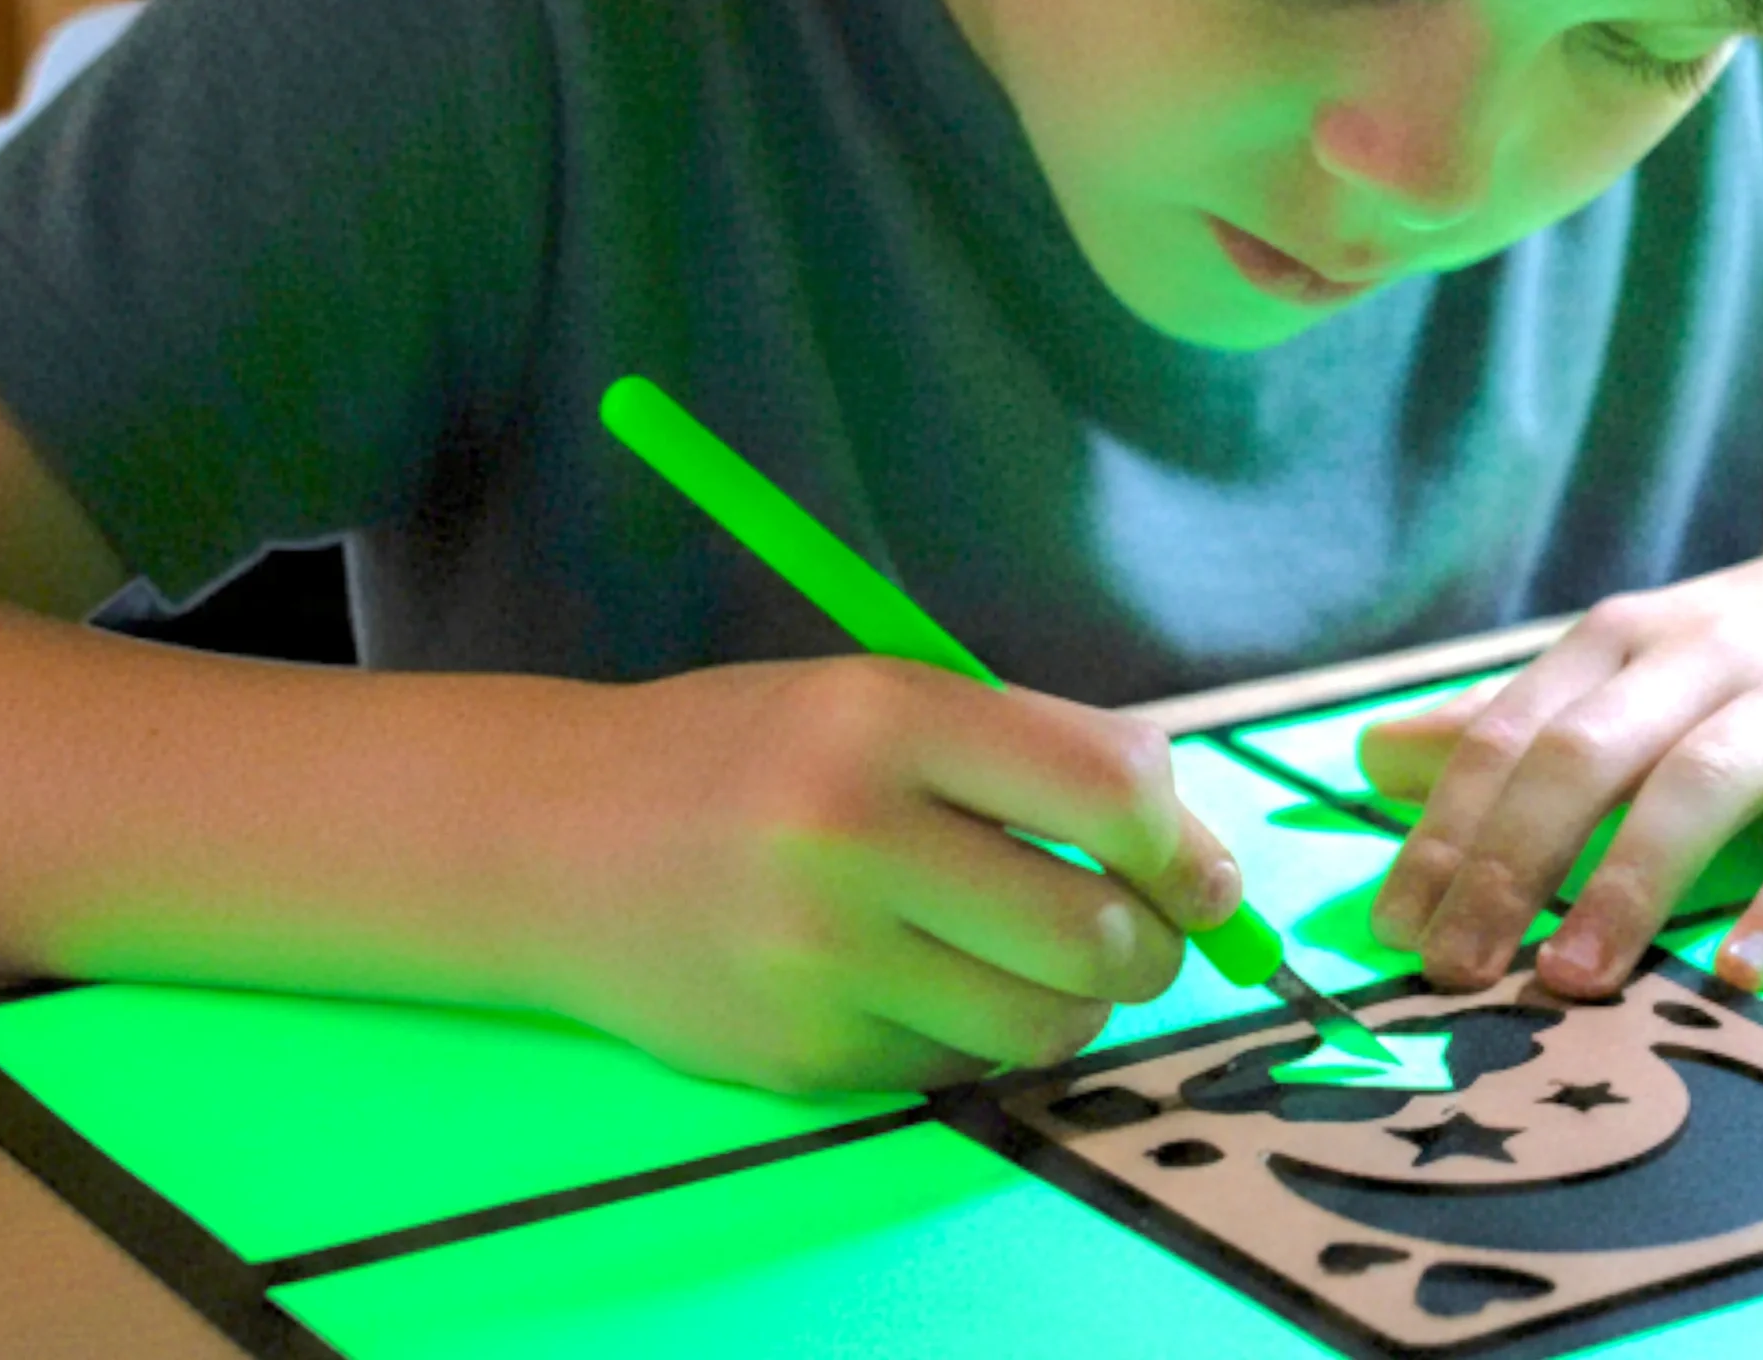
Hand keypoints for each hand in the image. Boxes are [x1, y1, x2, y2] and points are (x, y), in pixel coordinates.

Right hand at [518, 656, 1241, 1094]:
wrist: (557, 837)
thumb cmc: (747, 749)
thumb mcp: (878, 697)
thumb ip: (1025, 753)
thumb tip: (1186, 843)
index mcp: (884, 715)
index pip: (1105, 793)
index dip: (1186, 842)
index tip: (1205, 868)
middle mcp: (851, 836)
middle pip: (1093, 929)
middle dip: (1154, 939)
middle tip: (1146, 926)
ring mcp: (822, 961)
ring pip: (1043, 1019)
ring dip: (1082, 997)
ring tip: (1052, 955)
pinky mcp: (802, 1058)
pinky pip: (962, 1065)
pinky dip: (986, 1033)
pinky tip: (943, 981)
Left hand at [1357, 509, 1762, 998]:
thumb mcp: (1645, 656)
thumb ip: (1526, 714)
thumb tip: (1378, 755)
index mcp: (1622, 637)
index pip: (1506, 734)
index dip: (1443, 829)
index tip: (1391, 925)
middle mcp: (1698, 655)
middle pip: (1578, 757)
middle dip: (1504, 864)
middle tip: (1451, 967)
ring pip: (1693, 785)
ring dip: (1624, 885)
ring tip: (1568, 982)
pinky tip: (1744, 970)